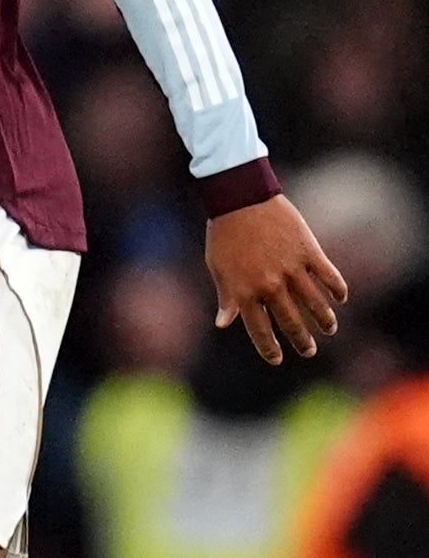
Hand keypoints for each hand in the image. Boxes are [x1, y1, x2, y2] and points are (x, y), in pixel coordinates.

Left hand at [206, 194, 348, 363]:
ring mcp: (291, 269)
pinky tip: (340, 299)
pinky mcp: (309, 252)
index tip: (277, 360)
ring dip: (324, 320)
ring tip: (329, 329)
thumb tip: (223, 324)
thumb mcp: (218, 267)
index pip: (259, 329)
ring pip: (315, 304)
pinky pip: (329, 277)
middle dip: (301, 340)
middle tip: (309, 351)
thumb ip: (226, 297)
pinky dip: (337, 290)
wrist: (240, 198)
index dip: (269, 347)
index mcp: (245, 290)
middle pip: (291, 321)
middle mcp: (270, 285)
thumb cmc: (224, 233)